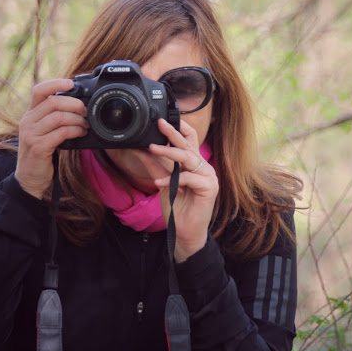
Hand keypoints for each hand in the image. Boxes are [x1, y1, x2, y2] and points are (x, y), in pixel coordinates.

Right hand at [14, 79, 87, 198]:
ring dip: (77, 119)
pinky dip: (75, 131)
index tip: (72, 83)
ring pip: (59, 117)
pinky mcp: (38, 147)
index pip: (39, 91)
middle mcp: (28, 121)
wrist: (29, 178)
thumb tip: (78, 104)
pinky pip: (61, 133)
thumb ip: (53, 117)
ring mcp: (31, 134)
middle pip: (53, 103)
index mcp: (30, 114)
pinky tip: (81, 133)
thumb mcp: (43, 131)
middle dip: (74, 104)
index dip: (55, 83)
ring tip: (86, 125)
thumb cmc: (41, 152)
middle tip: (86, 111)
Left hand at [149, 119, 218, 261]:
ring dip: (169, 152)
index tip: (166, 118)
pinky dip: (173, 179)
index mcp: (195, 164)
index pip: (190, 140)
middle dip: (173, 133)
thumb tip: (142, 151)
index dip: (180, 128)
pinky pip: (190, 178)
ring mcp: (209, 177)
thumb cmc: (177, 208)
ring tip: (152, 148)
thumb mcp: (162, 183)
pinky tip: (159, 182)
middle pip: (189, 145)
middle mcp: (204, 168)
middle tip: (160, 123)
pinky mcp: (209, 189)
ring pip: (189, 158)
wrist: (184, 232)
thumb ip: (156, 167)